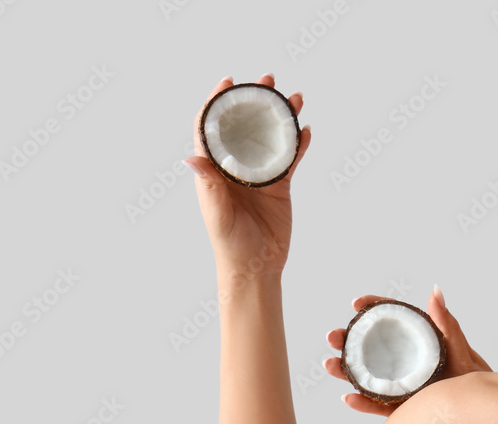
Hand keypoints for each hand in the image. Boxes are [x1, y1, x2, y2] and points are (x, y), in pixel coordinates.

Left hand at [183, 74, 311, 280]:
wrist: (256, 268)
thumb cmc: (230, 245)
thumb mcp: (217, 214)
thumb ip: (208, 184)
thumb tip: (190, 157)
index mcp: (215, 171)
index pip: (212, 129)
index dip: (217, 104)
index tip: (229, 83)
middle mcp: (236, 168)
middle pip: (245, 126)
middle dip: (255, 101)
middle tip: (268, 80)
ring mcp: (259, 176)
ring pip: (270, 138)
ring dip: (281, 117)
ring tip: (294, 98)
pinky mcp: (280, 187)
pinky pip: (290, 160)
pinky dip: (299, 144)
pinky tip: (307, 130)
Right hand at [325, 285, 492, 416]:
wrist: (478, 408)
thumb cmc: (470, 375)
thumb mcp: (459, 348)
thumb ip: (446, 323)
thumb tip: (435, 290)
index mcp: (414, 340)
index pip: (389, 320)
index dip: (371, 309)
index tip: (357, 303)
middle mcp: (401, 361)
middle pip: (368, 348)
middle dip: (346, 341)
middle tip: (332, 336)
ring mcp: (397, 385)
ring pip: (365, 377)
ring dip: (345, 371)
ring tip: (329, 365)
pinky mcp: (400, 409)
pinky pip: (378, 406)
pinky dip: (362, 404)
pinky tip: (349, 398)